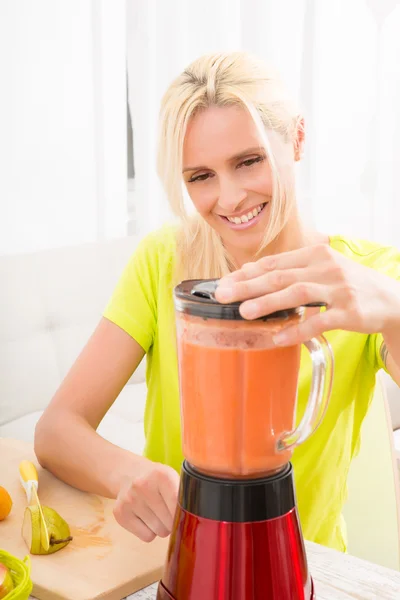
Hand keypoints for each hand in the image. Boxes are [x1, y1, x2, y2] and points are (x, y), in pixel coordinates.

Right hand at [113, 458, 179, 541]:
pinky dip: (149, 531)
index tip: (185, 514)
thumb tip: (192, 522)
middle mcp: (143, 485)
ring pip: (158, 531)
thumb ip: (184, 496)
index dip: (184, 514)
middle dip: (172, 521)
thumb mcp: (173, 478)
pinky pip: (146, 537)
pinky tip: (145, 517)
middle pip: (169, 522)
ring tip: (156, 512)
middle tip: (168, 510)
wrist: (129, 474)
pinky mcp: (120, 513)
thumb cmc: (157, 480)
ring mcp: (129, 500)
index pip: (178, 505)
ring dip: (161, 527)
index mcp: (161, 475)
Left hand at [215, 244, 399, 345]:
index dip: (247, 272)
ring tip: (244, 311)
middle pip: (280, 275)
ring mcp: (338, 289)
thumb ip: (292, 271)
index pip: (274, 262)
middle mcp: (326, 267)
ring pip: (297, 293)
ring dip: (268, 302)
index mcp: (315, 254)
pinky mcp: (349, 312)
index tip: (224, 281)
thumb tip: (252, 276)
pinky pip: (318, 322)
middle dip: (248, 285)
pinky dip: (297, 330)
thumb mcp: (323, 269)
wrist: (390, 299)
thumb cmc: (349, 284)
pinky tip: (278, 338)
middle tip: (222, 295)